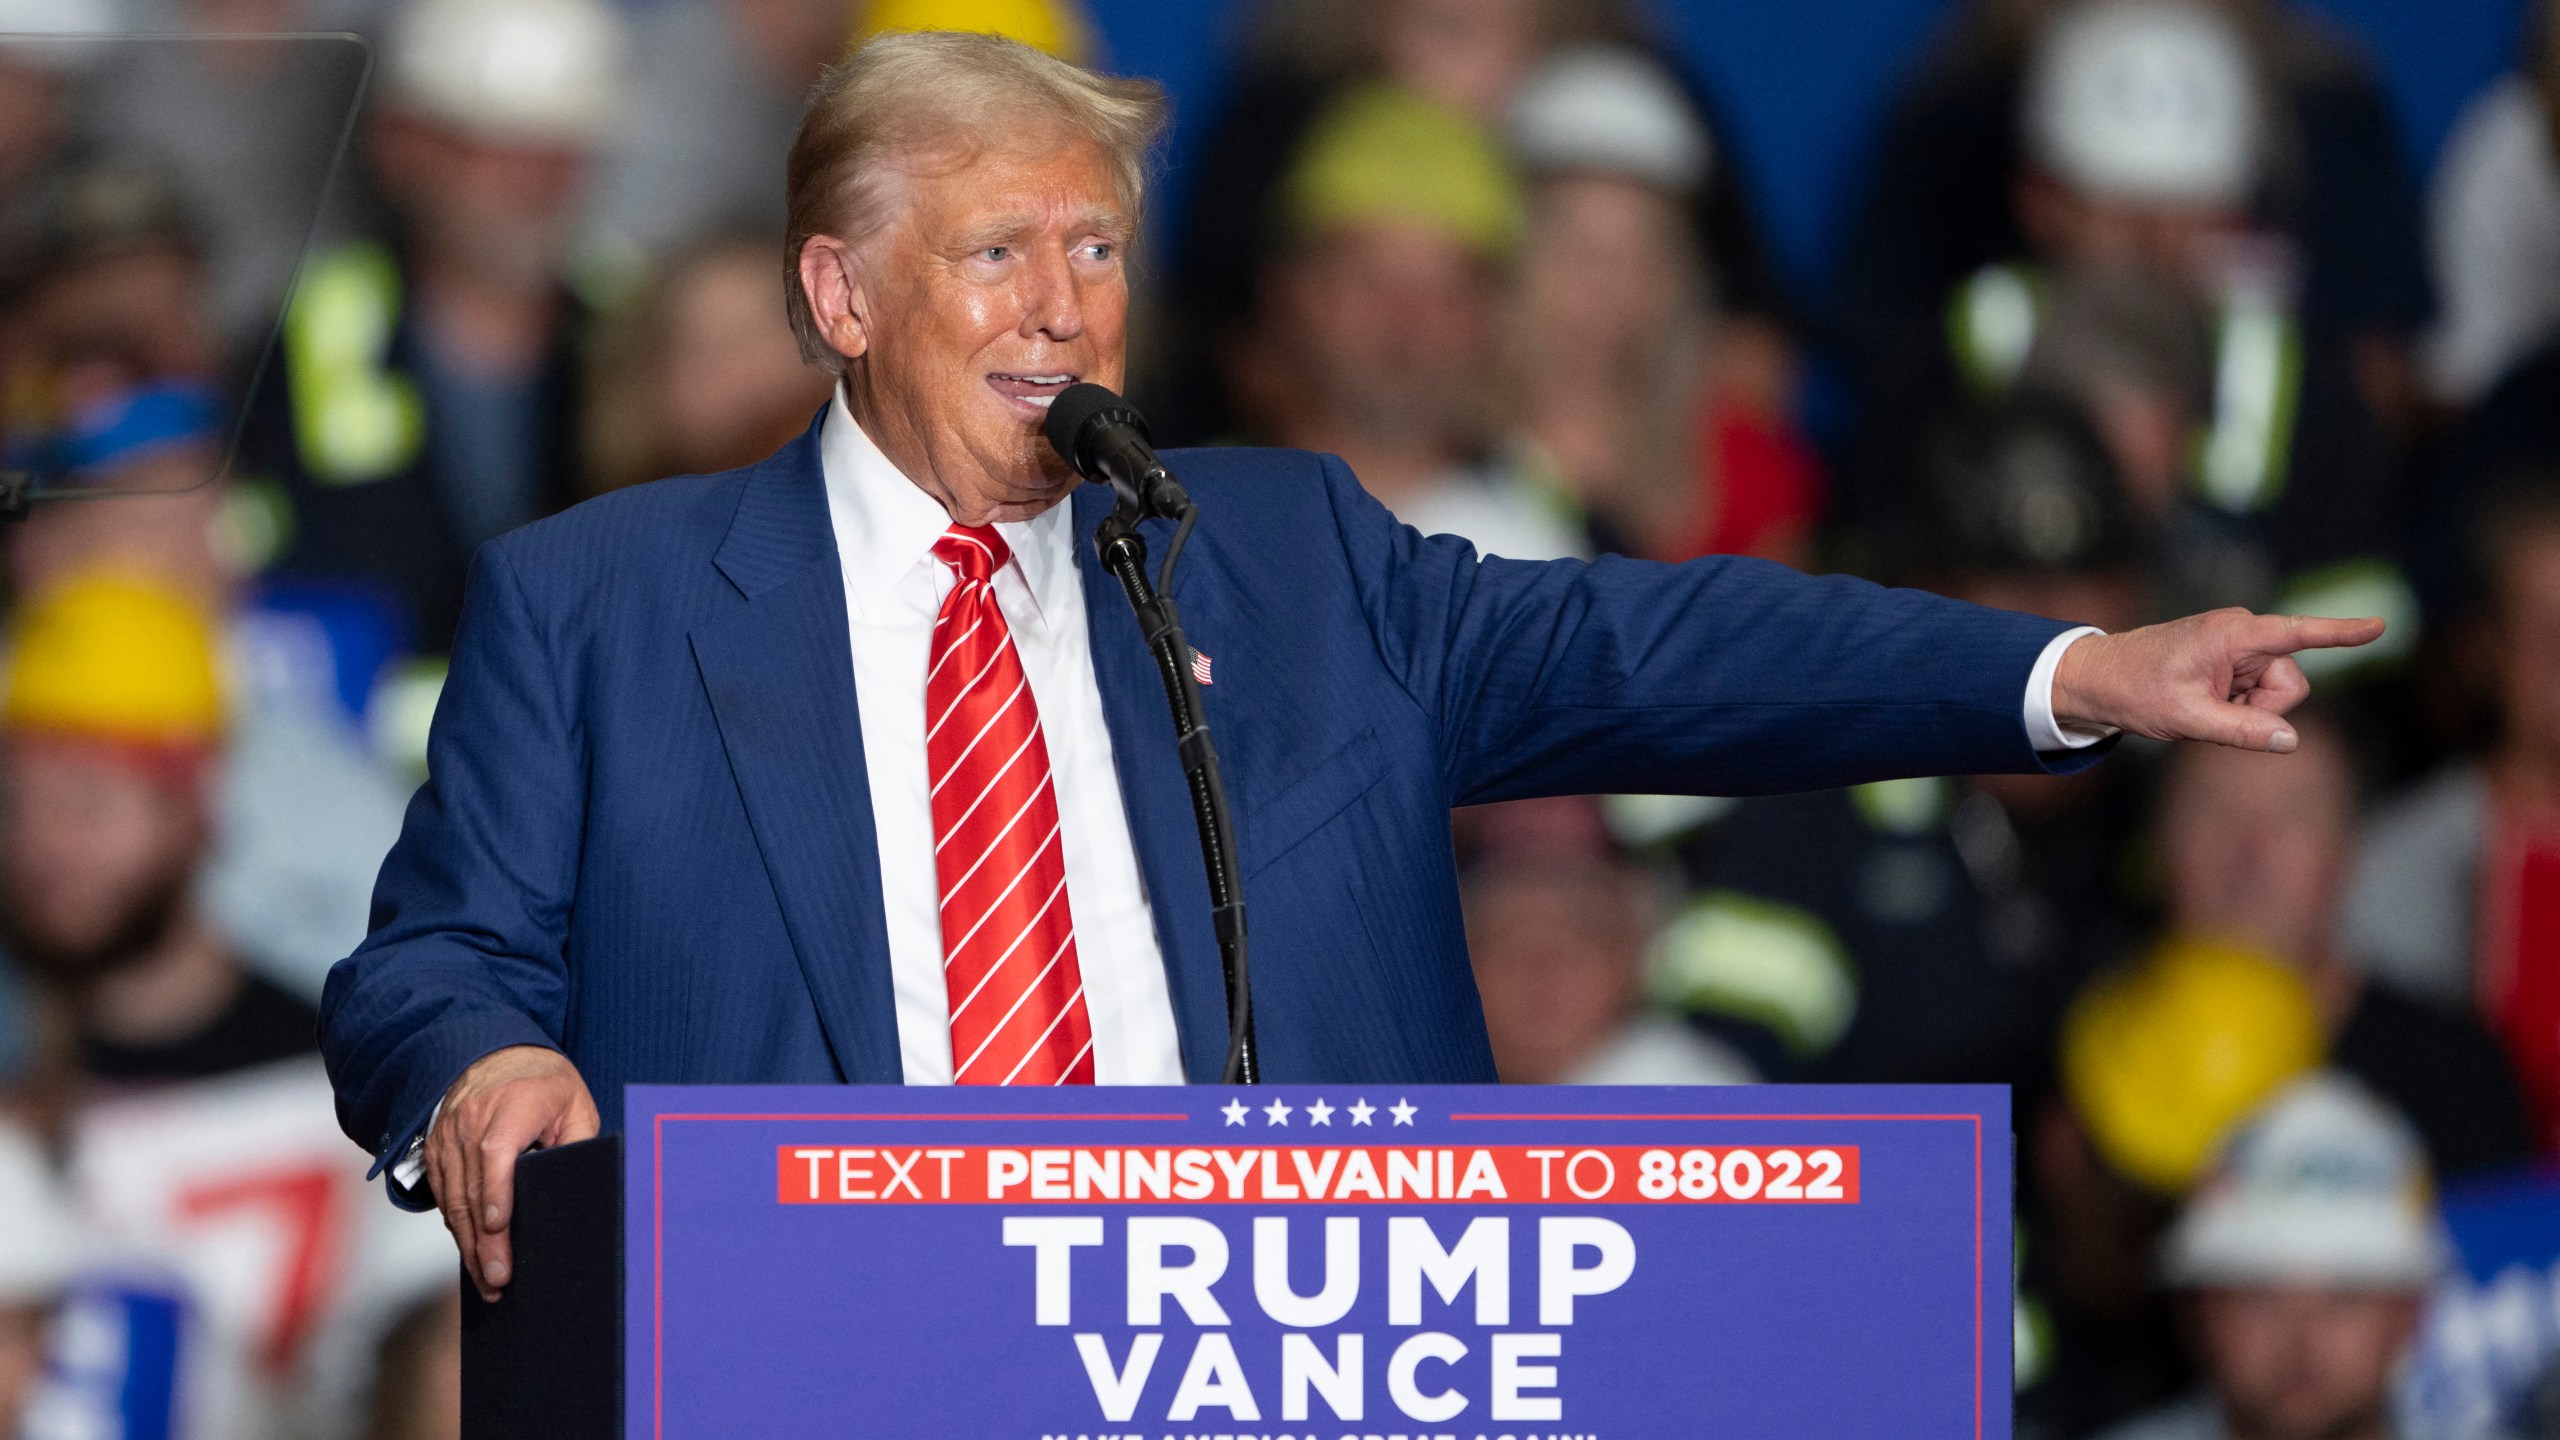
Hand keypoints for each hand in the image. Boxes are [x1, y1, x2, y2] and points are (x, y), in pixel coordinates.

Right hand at [425, 1045, 598, 1301]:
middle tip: (498, 1280)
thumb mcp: (575, 1104)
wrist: (495, 1055)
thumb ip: (577, 1142)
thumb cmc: (544, 1085)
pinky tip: (472, 1253)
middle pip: (472, 1187)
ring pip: (453, 1198)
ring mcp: (448, 1135)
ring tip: (487, 1280)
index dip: (495, 1192)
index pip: (495, 1151)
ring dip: (468, 1243)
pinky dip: (457, 1226)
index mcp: (511, 1104)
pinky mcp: (435, 1150)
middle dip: (484, 1239)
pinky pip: (443, 1195)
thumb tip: (581, 1186)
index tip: (497, 1227)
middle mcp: (472, 1119)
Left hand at [2050, 609, 2386, 752]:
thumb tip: (2290, 740)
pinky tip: (2203, 701)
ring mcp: (2237, 647)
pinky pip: (2256, 691)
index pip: (2297, 633)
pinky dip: (2237, 704)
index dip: (2341, 633)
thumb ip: (2242, 730)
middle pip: (2290, 682)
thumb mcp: (2187, 718)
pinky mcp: (2232, 660)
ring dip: (2247, 707)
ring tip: (2200, 703)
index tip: (2379, 626)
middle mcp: (2241, 633)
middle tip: (2211, 710)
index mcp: (2232, 634)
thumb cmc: (2135, 690)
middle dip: (2264, 706)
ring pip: (2275, 691)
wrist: (2097, 678)